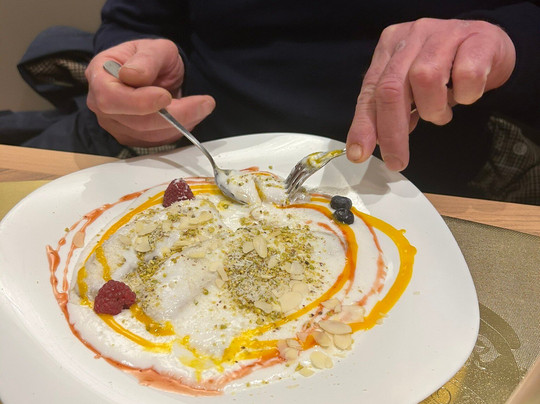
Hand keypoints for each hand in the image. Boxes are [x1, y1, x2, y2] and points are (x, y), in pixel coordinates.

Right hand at [86, 39, 214, 146]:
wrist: (155, 73)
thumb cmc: (150, 58)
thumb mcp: (154, 48)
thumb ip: (146, 59)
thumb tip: (133, 75)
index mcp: (99, 76)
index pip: (111, 98)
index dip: (139, 102)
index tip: (166, 96)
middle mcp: (101, 105)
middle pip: (134, 122)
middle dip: (173, 116)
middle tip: (203, 103)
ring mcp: (115, 125)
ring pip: (149, 135)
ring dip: (181, 124)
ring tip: (202, 106)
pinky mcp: (132, 138)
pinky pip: (157, 142)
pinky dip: (178, 131)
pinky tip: (190, 116)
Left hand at [346, 18, 515, 170]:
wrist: (491, 45)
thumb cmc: (446, 71)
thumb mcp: (412, 89)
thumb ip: (393, 108)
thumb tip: (379, 140)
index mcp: (390, 47)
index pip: (370, 91)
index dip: (364, 124)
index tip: (360, 153)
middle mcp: (412, 36)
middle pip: (391, 88)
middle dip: (392, 131)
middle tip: (397, 162)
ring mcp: (444, 33)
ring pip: (426, 78)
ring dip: (433, 109)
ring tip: (441, 114)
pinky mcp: (478, 37)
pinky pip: (467, 75)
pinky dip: (465, 95)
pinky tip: (466, 94)